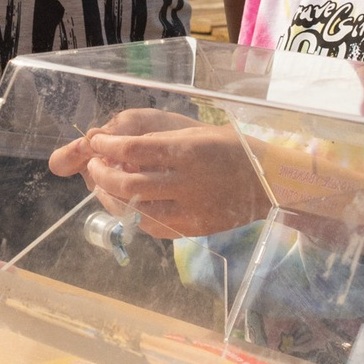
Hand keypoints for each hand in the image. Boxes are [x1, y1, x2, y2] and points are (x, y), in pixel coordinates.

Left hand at [50, 108, 268, 238]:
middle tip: (95, 166)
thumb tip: (124, 148)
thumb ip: (162, 142)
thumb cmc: (233, 149)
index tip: (96, 142)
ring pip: (135, 209)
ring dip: (111, 198)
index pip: (133, 150)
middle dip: (102, 174)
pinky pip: (152, 226)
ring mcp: (189, 209)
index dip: (107, 147)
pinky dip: (133, 215)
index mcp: (187, 151)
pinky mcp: (193, 229)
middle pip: (127, 183)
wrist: (269, 182)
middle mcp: (185, 182)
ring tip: (104, 187)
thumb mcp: (198, 134)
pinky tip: (127, 206)